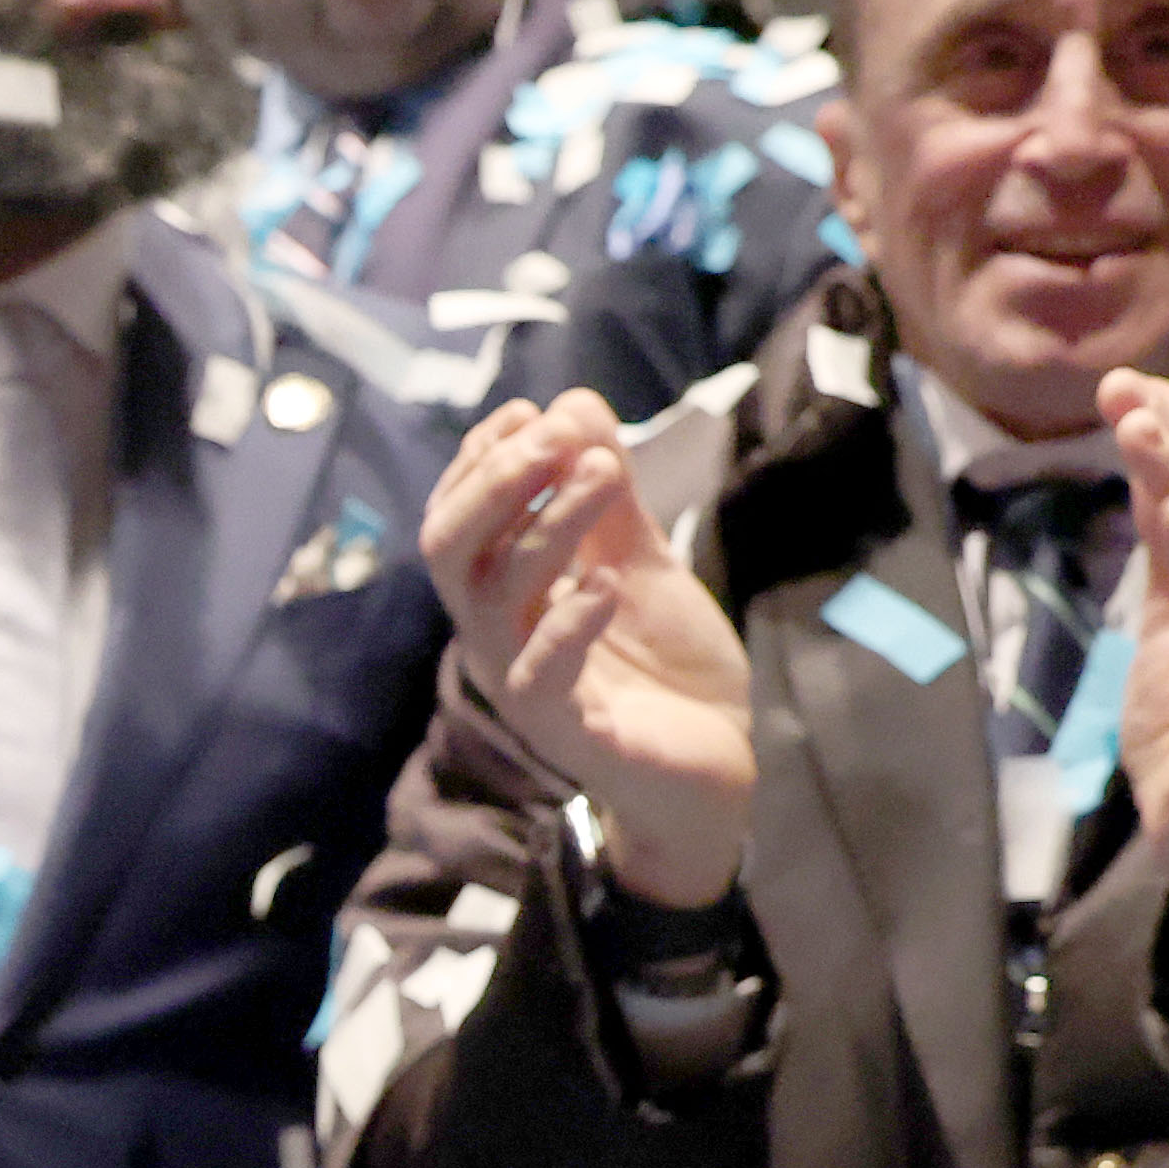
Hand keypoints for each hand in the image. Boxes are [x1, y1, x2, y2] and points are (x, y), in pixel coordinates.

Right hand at [423, 388, 757, 903]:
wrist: (719, 763)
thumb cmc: (665, 666)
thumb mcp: (641, 561)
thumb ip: (608, 496)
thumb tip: (572, 404)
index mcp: (505, 595)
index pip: (456, 516)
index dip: (481, 459)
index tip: (533, 412)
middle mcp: (498, 636)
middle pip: (449, 550)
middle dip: (494, 482)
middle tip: (552, 438)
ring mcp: (525, 686)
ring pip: (496, 596)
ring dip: (547, 525)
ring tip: (604, 476)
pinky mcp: (568, 734)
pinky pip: (540, 677)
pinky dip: (568, 623)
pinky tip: (604, 585)